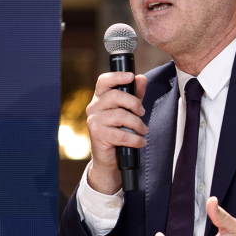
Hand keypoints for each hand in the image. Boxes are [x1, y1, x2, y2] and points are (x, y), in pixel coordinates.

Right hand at [85, 71, 147, 193]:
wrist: (109, 160)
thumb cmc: (119, 132)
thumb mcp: (129, 111)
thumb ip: (135, 95)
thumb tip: (141, 78)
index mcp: (100, 98)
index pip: (104, 81)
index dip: (117, 76)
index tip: (131, 77)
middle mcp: (93, 107)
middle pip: (116, 96)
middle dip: (135, 104)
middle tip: (142, 113)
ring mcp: (94, 121)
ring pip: (120, 115)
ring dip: (137, 124)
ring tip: (142, 131)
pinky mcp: (98, 135)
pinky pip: (121, 134)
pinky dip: (135, 139)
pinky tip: (140, 142)